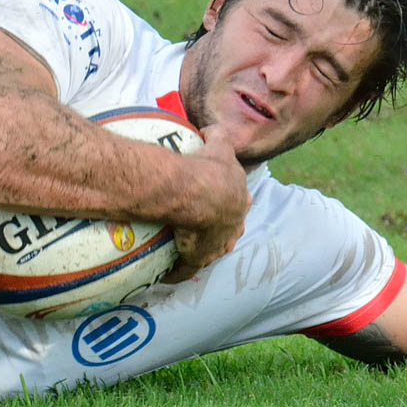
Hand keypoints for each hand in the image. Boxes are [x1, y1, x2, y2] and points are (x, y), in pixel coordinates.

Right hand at [163, 126, 251, 281]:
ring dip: (200, 252)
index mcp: (240, 201)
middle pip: (229, 230)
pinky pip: (186, 268)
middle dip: (221, 231)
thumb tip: (208, 131)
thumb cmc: (210, 168)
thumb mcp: (220, 146)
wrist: (199, 193)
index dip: (231, 203)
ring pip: (211, 251)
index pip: (239, 203)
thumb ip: (218, 135)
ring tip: (184, 250)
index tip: (220, 202)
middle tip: (202, 228)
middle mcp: (233, 225)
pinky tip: (167, 275)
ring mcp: (217, 244)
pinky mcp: (199, 257)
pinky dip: (178, 272)